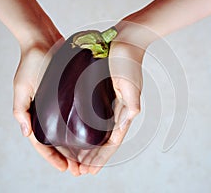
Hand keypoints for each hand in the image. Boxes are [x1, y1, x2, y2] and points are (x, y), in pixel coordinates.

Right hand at [13, 43, 81, 175]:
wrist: (44, 41)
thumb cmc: (31, 63)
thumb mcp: (22, 87)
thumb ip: (21, 110)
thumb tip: (26, 133)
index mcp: (34, 114)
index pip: (43, 144)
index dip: (53, 158)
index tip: (66, 168)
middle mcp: (48, 113)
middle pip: (58, 142)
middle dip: (68, 158)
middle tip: (80, 170)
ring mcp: (60, 106)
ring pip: (69, 133)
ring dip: (77, 148)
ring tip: (88, 160)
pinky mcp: (71, 97)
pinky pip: (77, 117)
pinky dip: (83, 130)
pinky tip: (93, 138)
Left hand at [78, 38, 144, 174]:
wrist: (126, 39)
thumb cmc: (128, 59)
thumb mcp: (130, 82)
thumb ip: (132, 102)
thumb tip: (129, 120)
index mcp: (126, 110)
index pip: (112, 142)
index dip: (102, 158)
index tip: (90, 171)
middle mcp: (117, 110)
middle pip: (104, 141)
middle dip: (93, 158)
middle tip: (80, 171)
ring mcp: (109, 103)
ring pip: (98, 132)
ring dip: (89, 147)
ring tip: (78, 160)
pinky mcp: (101, 94)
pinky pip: (94, 117)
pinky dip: (87, 129)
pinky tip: (78, 134)